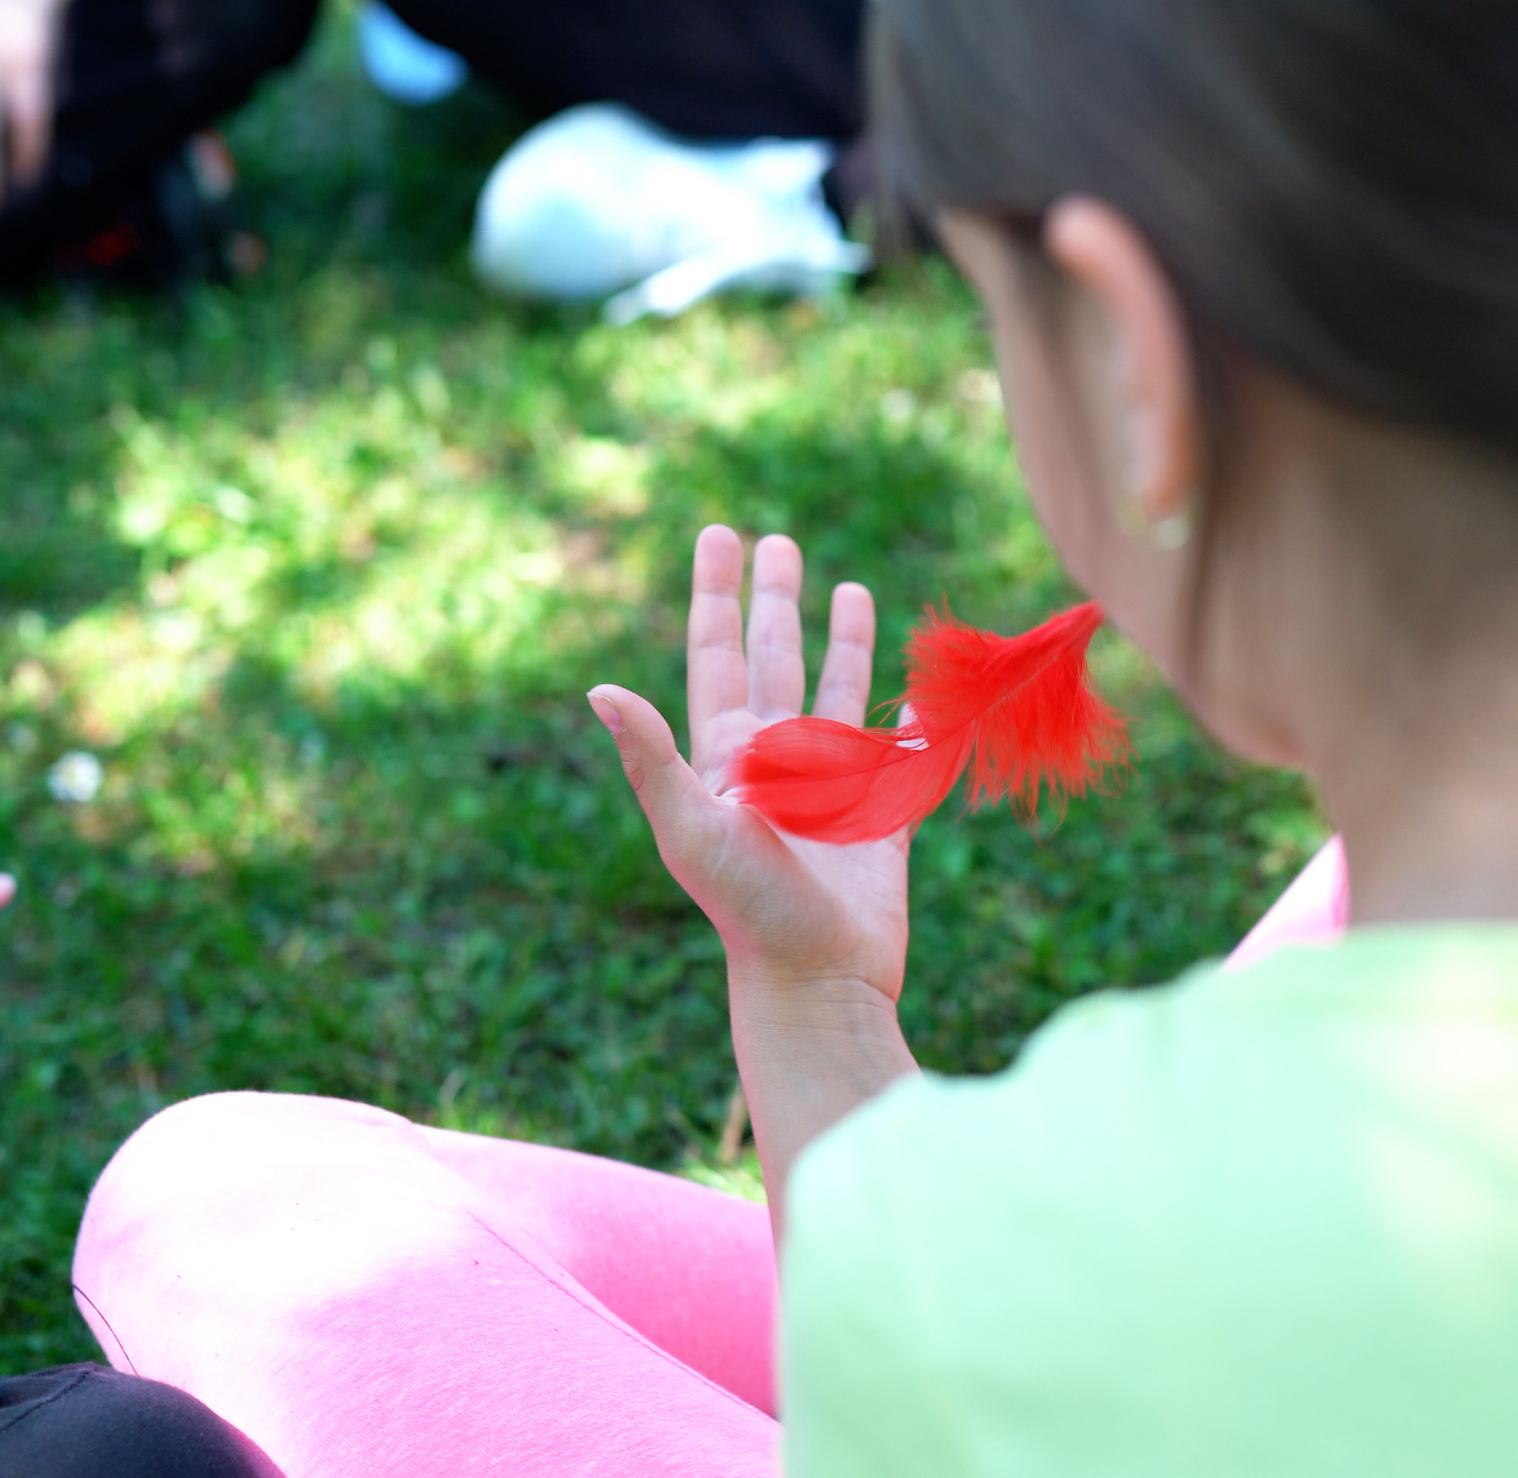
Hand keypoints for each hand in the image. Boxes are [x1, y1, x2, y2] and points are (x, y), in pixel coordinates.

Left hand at [590, 527, 905, 997]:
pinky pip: (902, 753)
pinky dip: (912, 718)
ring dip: (843, 642)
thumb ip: (649, 758)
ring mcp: (829, 787)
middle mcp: (775, 760)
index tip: (720, 533)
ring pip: (837, 694)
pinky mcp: (880, 818)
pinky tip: (920, 689)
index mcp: (726, 754)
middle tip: (778, 541)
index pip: (718, 652)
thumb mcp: (691, 828)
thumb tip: (597, 689)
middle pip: (776, 658)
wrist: (816, 982)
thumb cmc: (748, 910)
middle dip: (776, 599)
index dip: (717, 593)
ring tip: (853, 586)